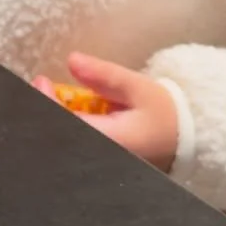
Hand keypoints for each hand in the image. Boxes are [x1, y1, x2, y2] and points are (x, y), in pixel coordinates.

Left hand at [32, 54, 178, 170]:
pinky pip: (74, 146)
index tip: (41, 81)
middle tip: (41, 86)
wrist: (184, 140)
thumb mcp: (137, 87)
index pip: (70, 124)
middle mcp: (103, 158)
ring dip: (54, 118)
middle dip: (45, 112)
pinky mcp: (99, 162)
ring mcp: (101, 164)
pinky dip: (66, 126)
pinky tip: (63, 110)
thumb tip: (72, 61)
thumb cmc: (163, 113)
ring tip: (48, 95)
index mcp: (113, 141)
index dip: (48, 104)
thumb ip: (104, 76)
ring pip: (65, 144)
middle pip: (60, 139)